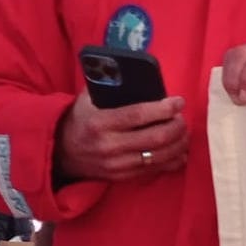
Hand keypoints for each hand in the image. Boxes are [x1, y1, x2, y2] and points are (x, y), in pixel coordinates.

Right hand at [54, 93, 186, 180]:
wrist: (62, 153)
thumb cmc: (81, 119)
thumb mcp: (87, 99)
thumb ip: (107, 85)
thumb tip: (130, 69)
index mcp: (100, 122)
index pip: (138, 115)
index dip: (163, 108)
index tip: (178, 102)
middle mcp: (109, 145)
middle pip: (155, 138)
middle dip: (176, 127)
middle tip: (182, 118)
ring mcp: (116, 164)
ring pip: (158, 156)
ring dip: (178, 144)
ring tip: (184, 133)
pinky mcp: (122, 177)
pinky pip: (153, 171)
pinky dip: (172, 161)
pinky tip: (180, 152)